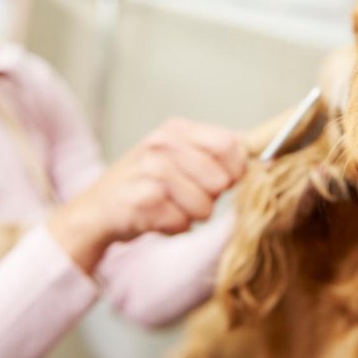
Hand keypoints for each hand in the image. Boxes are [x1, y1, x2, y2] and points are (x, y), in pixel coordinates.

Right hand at [48, 118, 245, 272]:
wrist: (94, 212)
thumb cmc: (145, 186)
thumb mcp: (178, 158)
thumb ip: (216, 154)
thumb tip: (263, 156)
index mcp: (176, 129)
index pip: (230, 145)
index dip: (236, 170)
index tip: (225, 182)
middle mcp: (161, 144)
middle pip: (221, 180)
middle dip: (210, 198)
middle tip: (185, 197)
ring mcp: (148, 170)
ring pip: (204, 206)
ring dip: (190, 216)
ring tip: (167, 207)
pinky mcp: (140, 200)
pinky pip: (182, 223)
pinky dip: (173, 228)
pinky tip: (154, 219)